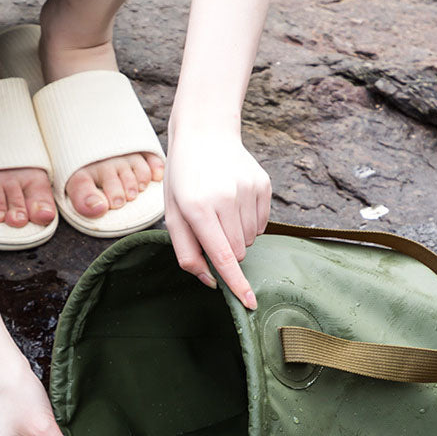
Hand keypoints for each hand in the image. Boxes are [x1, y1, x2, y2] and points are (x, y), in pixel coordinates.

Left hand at [164, 129, 270, 308]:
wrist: (205, 133)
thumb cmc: (184, 180)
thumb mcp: (173, 215)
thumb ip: (187, 253)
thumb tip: (210, 282)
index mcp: (197, 208)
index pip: (223, 257)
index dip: (236, 283)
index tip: (250, 303)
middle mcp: (225, 198)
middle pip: (238, 252)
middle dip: (226, 250)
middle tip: (211, 226)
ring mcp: (247, 189)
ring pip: (251, 240)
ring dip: (237, 236)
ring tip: (222, 210)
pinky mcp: (263, 184)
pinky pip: (262, 224)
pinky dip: (249, 222)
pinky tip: (235, 203)